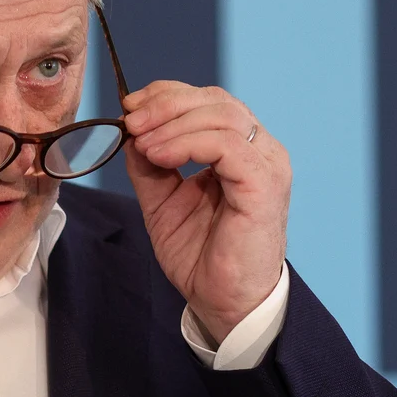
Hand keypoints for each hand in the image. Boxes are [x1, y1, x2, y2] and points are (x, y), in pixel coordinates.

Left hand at [122, 80, 290, 342]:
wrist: (222, 302)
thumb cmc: (200, 254)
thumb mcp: (161, 199)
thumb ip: (149, 163)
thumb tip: (130, 129)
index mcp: (240, 149)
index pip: (208, 100)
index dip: (166, 95)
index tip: (129, 107)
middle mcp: (260, 150)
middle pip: (215, 100)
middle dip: (165, 104)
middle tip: (130, 121)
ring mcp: (267, 165)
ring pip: (221, 116)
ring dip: (171, 123)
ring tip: (142, 143)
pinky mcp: (264, 185)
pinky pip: (228, 145)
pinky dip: (187, 143)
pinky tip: (159, 156)